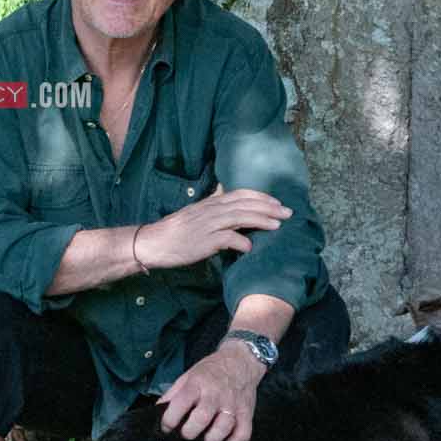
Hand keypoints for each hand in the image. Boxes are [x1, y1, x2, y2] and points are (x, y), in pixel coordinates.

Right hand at [135, 184, 291, 269]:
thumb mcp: (195, 215)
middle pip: (245, 204)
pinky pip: (226, 239)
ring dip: (261, 220)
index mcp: (209, 203)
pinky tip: (250, 247)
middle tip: (288, 213)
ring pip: (239, 217)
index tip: (277, 203)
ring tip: (277, 226)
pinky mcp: (202, 242)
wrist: (152, 243)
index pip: (240, 194)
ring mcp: (206, 225)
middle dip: (269, 207)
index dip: (261, 197)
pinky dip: (240, 241)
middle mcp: (210, 210)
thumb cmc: (175, 232)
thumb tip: (231, 205)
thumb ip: (213, 210)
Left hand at [156, 344, 266, 440]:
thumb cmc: (211, 371)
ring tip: (206, 438)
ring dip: (212, 439)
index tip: (167, 427)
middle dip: (190, 432)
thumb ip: (173, 394)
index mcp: (197, 384)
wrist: (240, 360)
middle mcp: (215, 394)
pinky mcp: (247, 412)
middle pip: (202, 418)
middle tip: (187, 433)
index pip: (180, 403)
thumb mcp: (188, 376)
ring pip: (223, 428)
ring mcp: (232, 404)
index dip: (170, 419)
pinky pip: (243, 433)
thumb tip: (157, 411)